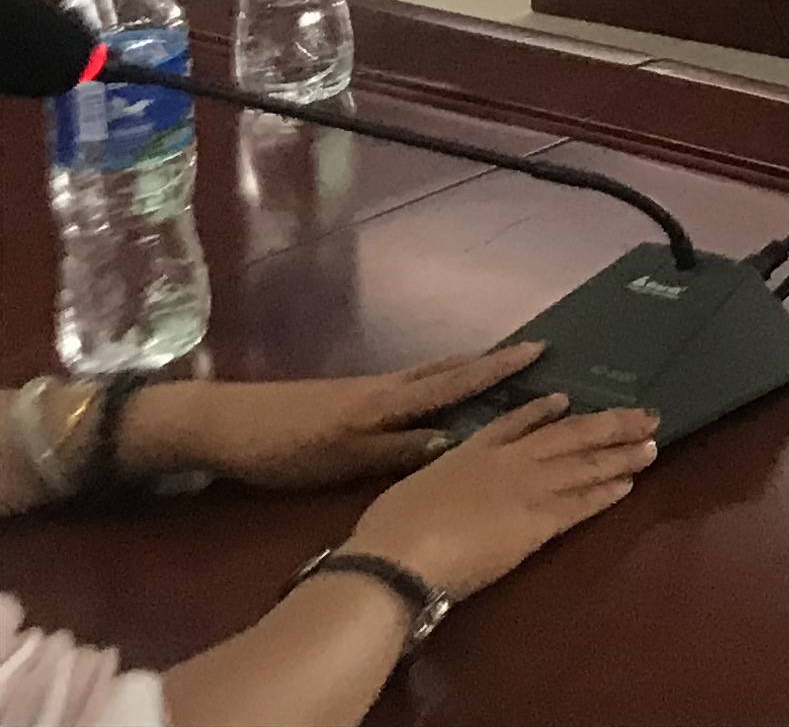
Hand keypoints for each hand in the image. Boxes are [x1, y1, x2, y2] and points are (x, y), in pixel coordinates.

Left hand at [125, 345, 545, 491]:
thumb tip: (457, 442)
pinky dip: (440, 381)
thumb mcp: (340, 460)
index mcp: (389, 404)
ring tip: (500, 367)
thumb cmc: (284, 449)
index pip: (455, 384)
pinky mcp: (352, 398)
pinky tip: (440, 394)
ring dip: (468, 369)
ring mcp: (368, 390)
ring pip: (430, 375)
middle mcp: (386, 389)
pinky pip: (412, 384)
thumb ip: (396, 451)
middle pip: (448, 370)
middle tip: (535, 352)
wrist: (224, 425)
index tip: (540, 352)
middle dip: (492, 363)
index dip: (497, 372)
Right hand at [346, 392, 654, 604]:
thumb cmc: (392, 526)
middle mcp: (508, 461)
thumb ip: (440, 476)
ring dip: (621, 453)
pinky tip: (629, 482)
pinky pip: (581, 503)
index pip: (515, 423)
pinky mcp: (539, 522)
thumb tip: (446, 481)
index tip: (566, 400)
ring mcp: (528, 488)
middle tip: (645, 414)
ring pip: (585, 464)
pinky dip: (606, 491)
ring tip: (652, 442)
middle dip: (609, 424)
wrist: (402, 555)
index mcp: (472, 450)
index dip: (543, 411)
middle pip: (569, 435)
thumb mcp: (414, 484)